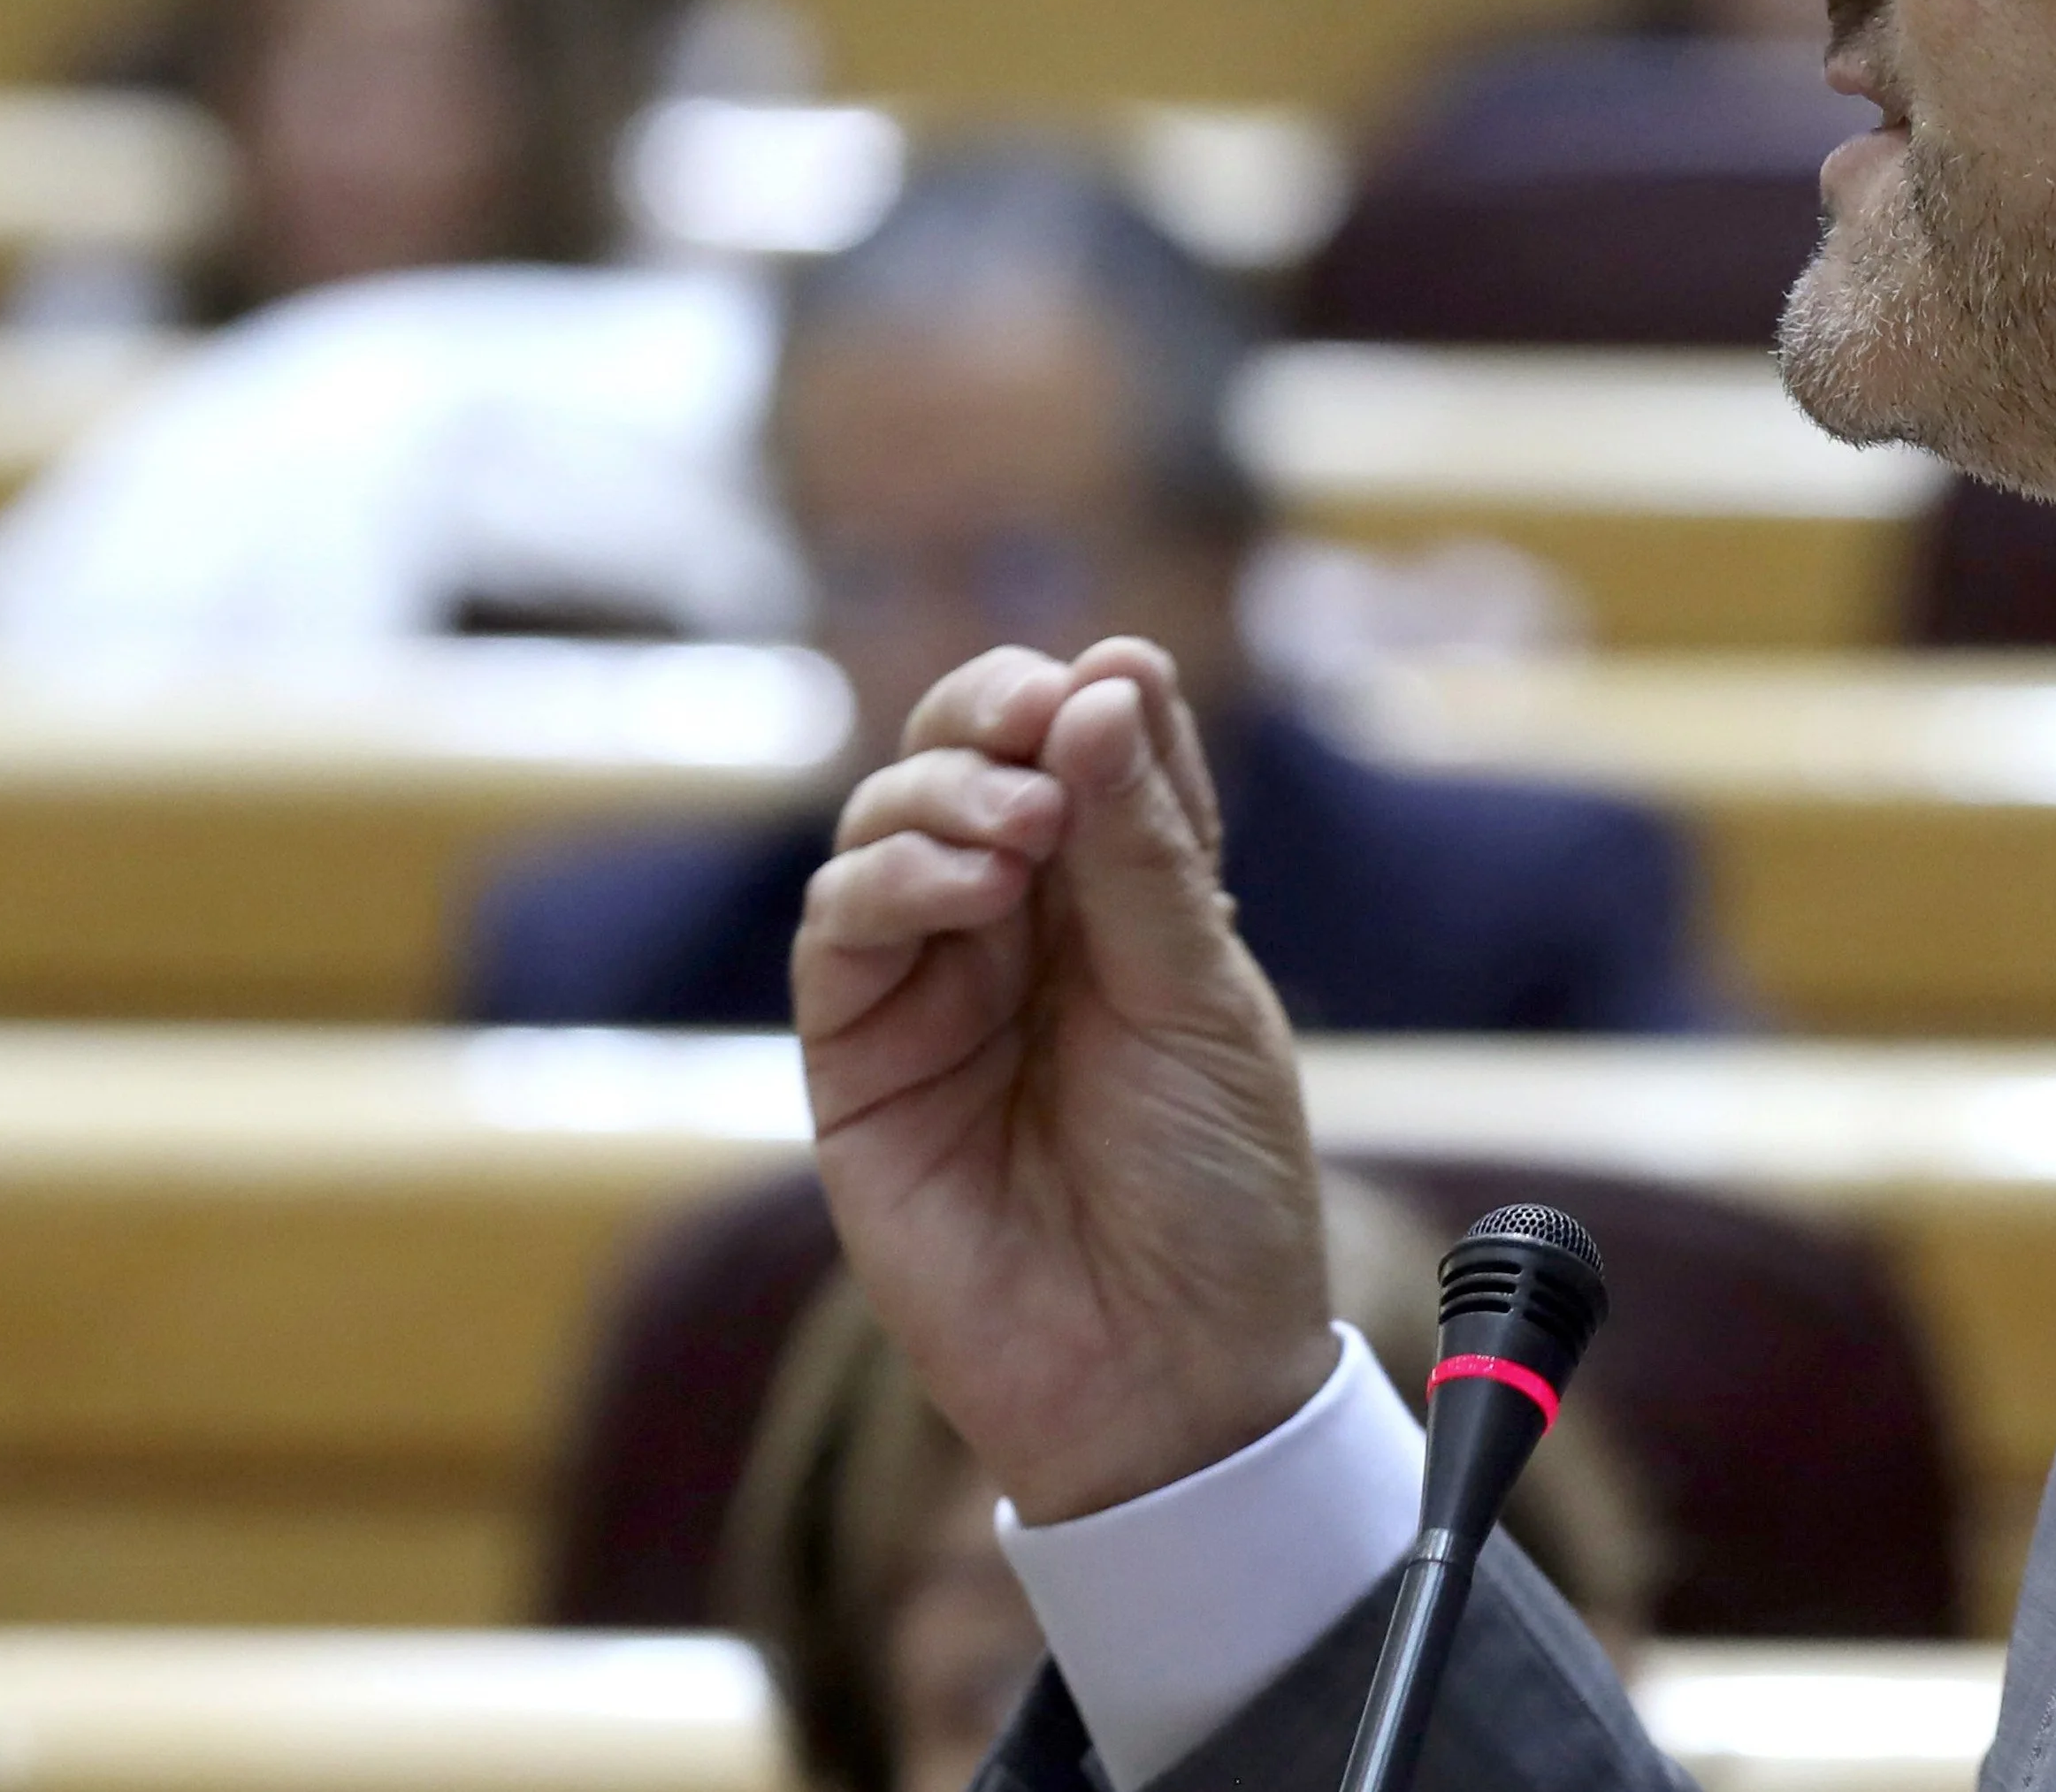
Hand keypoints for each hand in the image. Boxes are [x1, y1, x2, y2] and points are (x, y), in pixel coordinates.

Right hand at [792, 638, 1336, 1522]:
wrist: (1169, 1380)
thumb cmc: (1216, 1198)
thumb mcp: (1204, 1001)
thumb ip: (1145, 849)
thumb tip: (1108, 676)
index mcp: (1124, 901)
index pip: (1082, 748)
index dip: (1081, 699)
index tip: (1106, 681)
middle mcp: (1018, 930)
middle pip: (965, 761)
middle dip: (992, 719)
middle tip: (1042, 726)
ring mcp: (930, 991)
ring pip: (886, 827)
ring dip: (945, 795)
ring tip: (1022, 829)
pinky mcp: (858, 1064)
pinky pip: (839, 934)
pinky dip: (894, 880)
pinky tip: (969, 884)